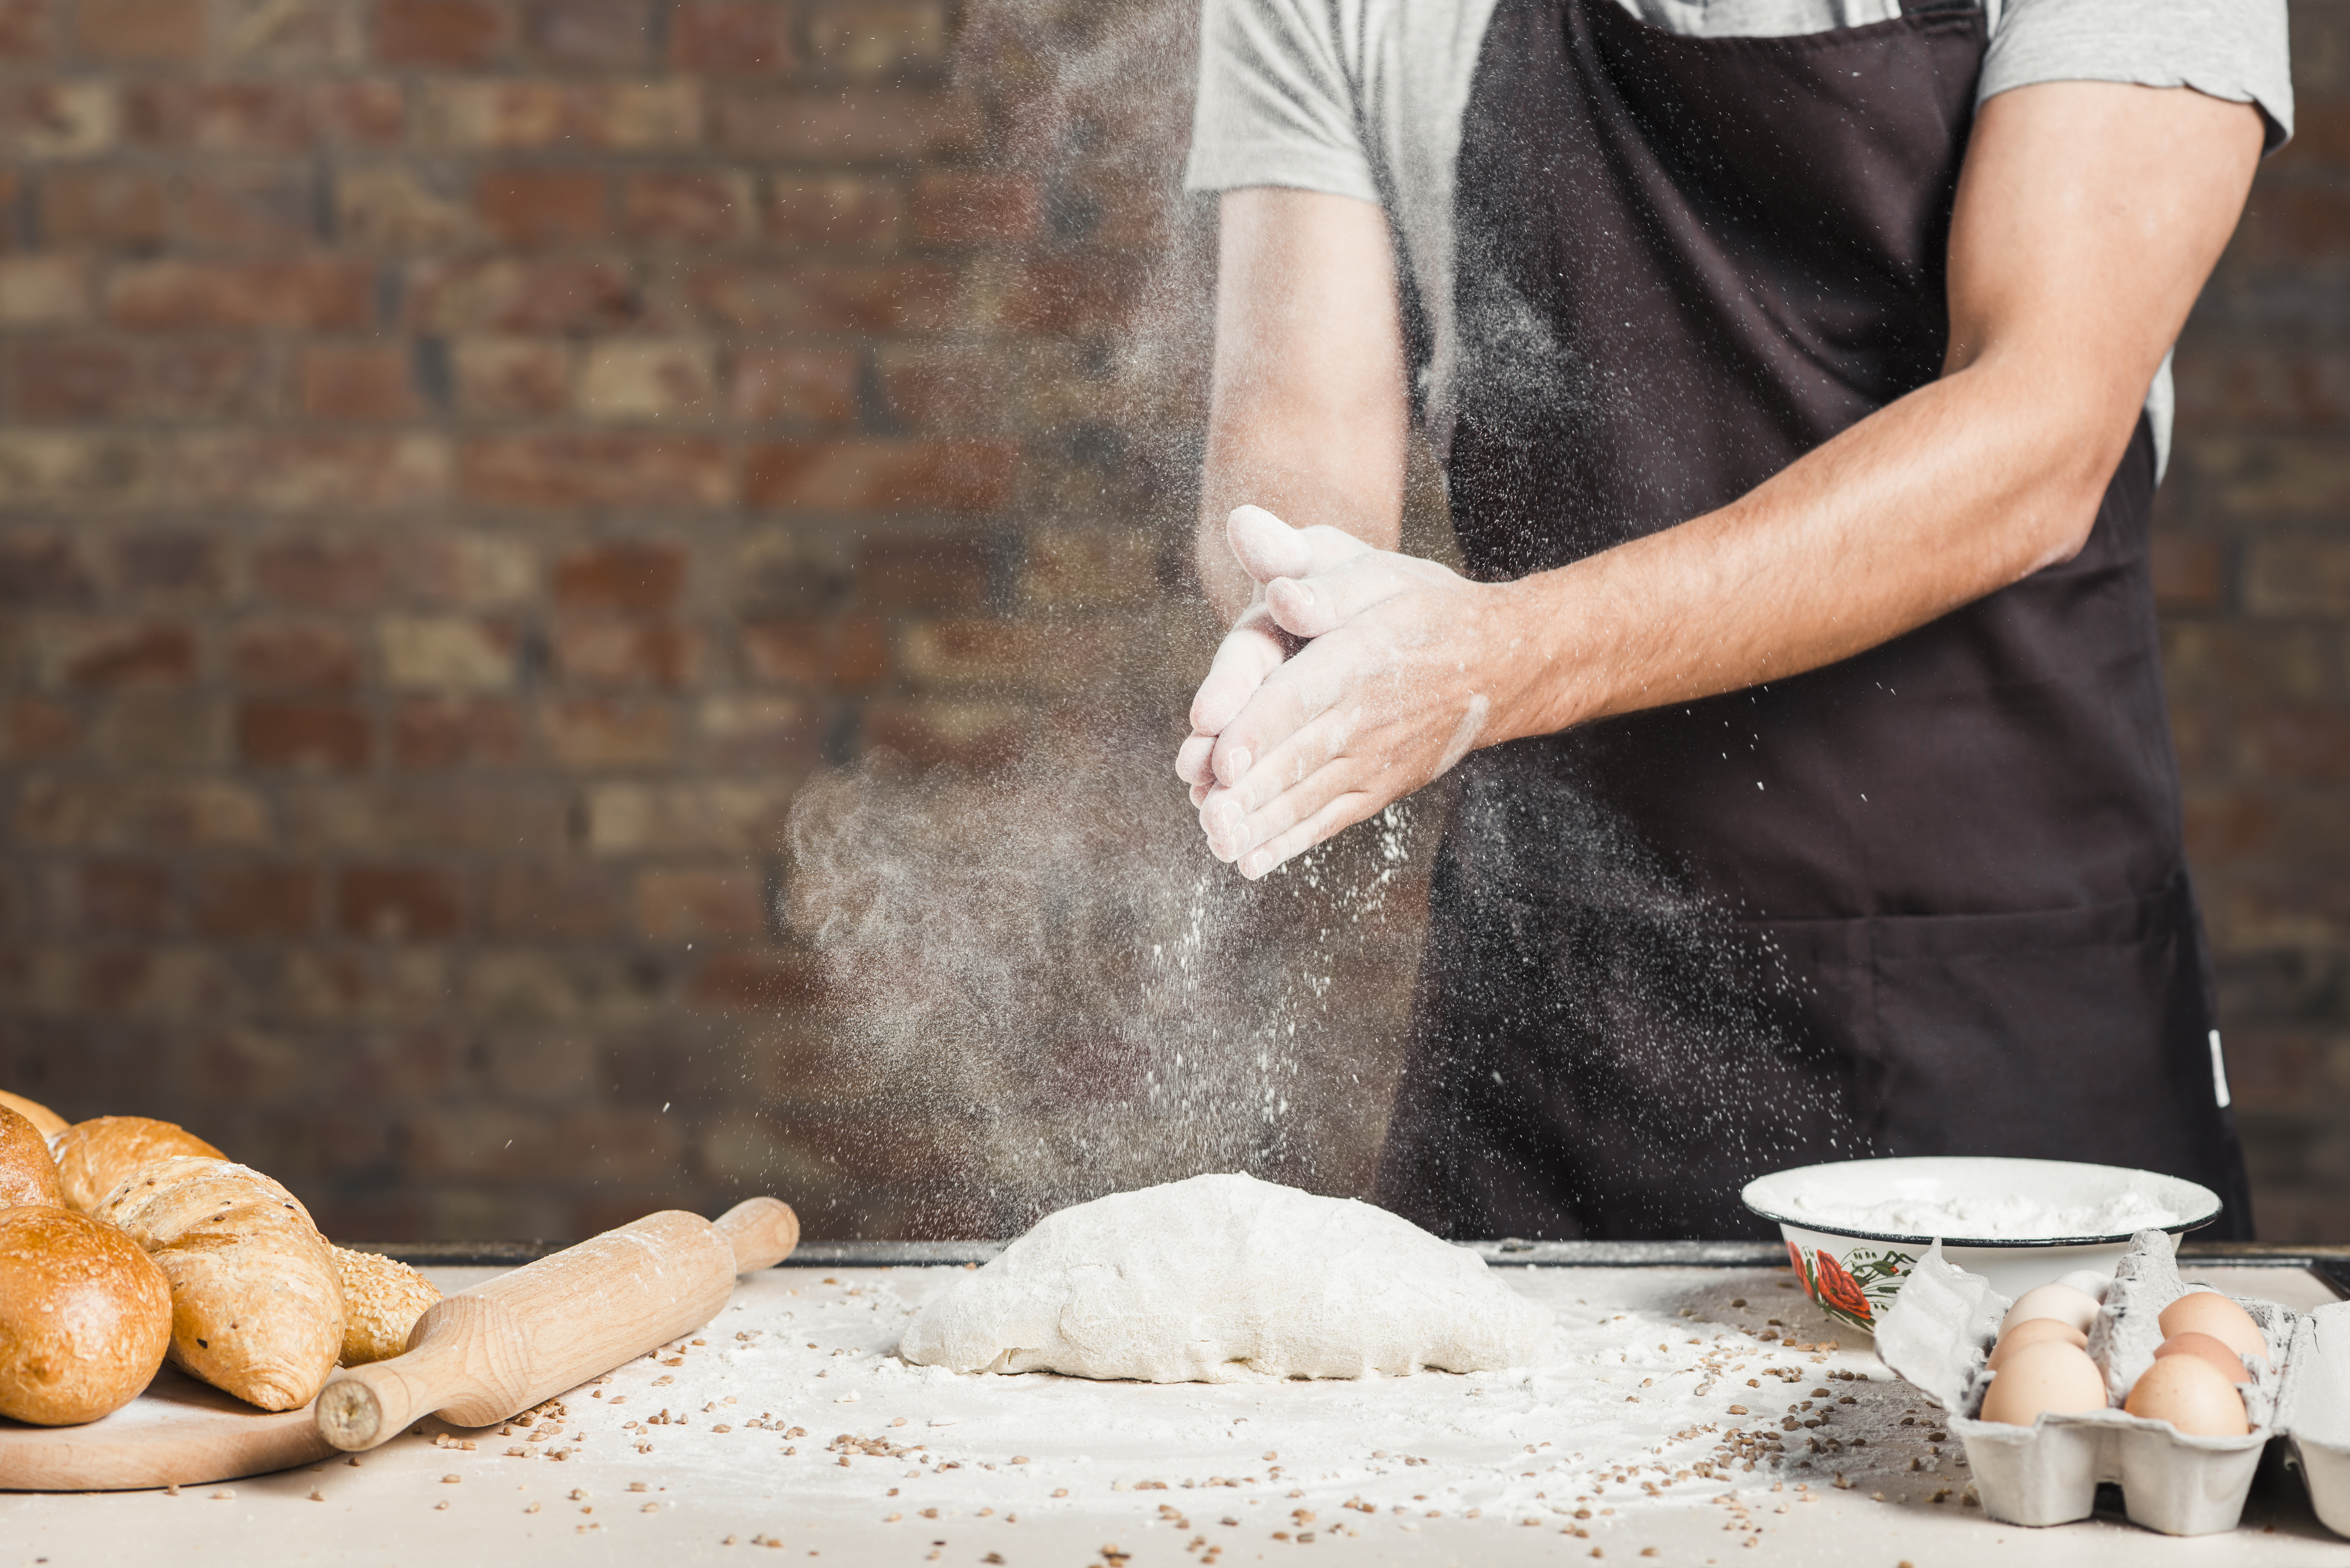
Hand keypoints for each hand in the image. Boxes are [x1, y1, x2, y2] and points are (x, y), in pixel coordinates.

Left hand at [1177, 505, 1526, 878]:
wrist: (1499, 662)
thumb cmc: (1423, 607)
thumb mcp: (1379, 575)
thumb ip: (1324, 586)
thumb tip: (1278, 591)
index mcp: (1357, 658)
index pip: (1298, 697)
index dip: (1258, 729)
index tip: (1221, 759)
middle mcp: (1365, 716)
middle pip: (1296, 758)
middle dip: (1249, 792)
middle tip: (1208, 819)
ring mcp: (1374, 759)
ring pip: (1308, 797)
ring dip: (1261, 825)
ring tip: (1219, 844)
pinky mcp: (1380, 786)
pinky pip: (1330, 818)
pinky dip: (1291, 842)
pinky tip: (1253, 863)